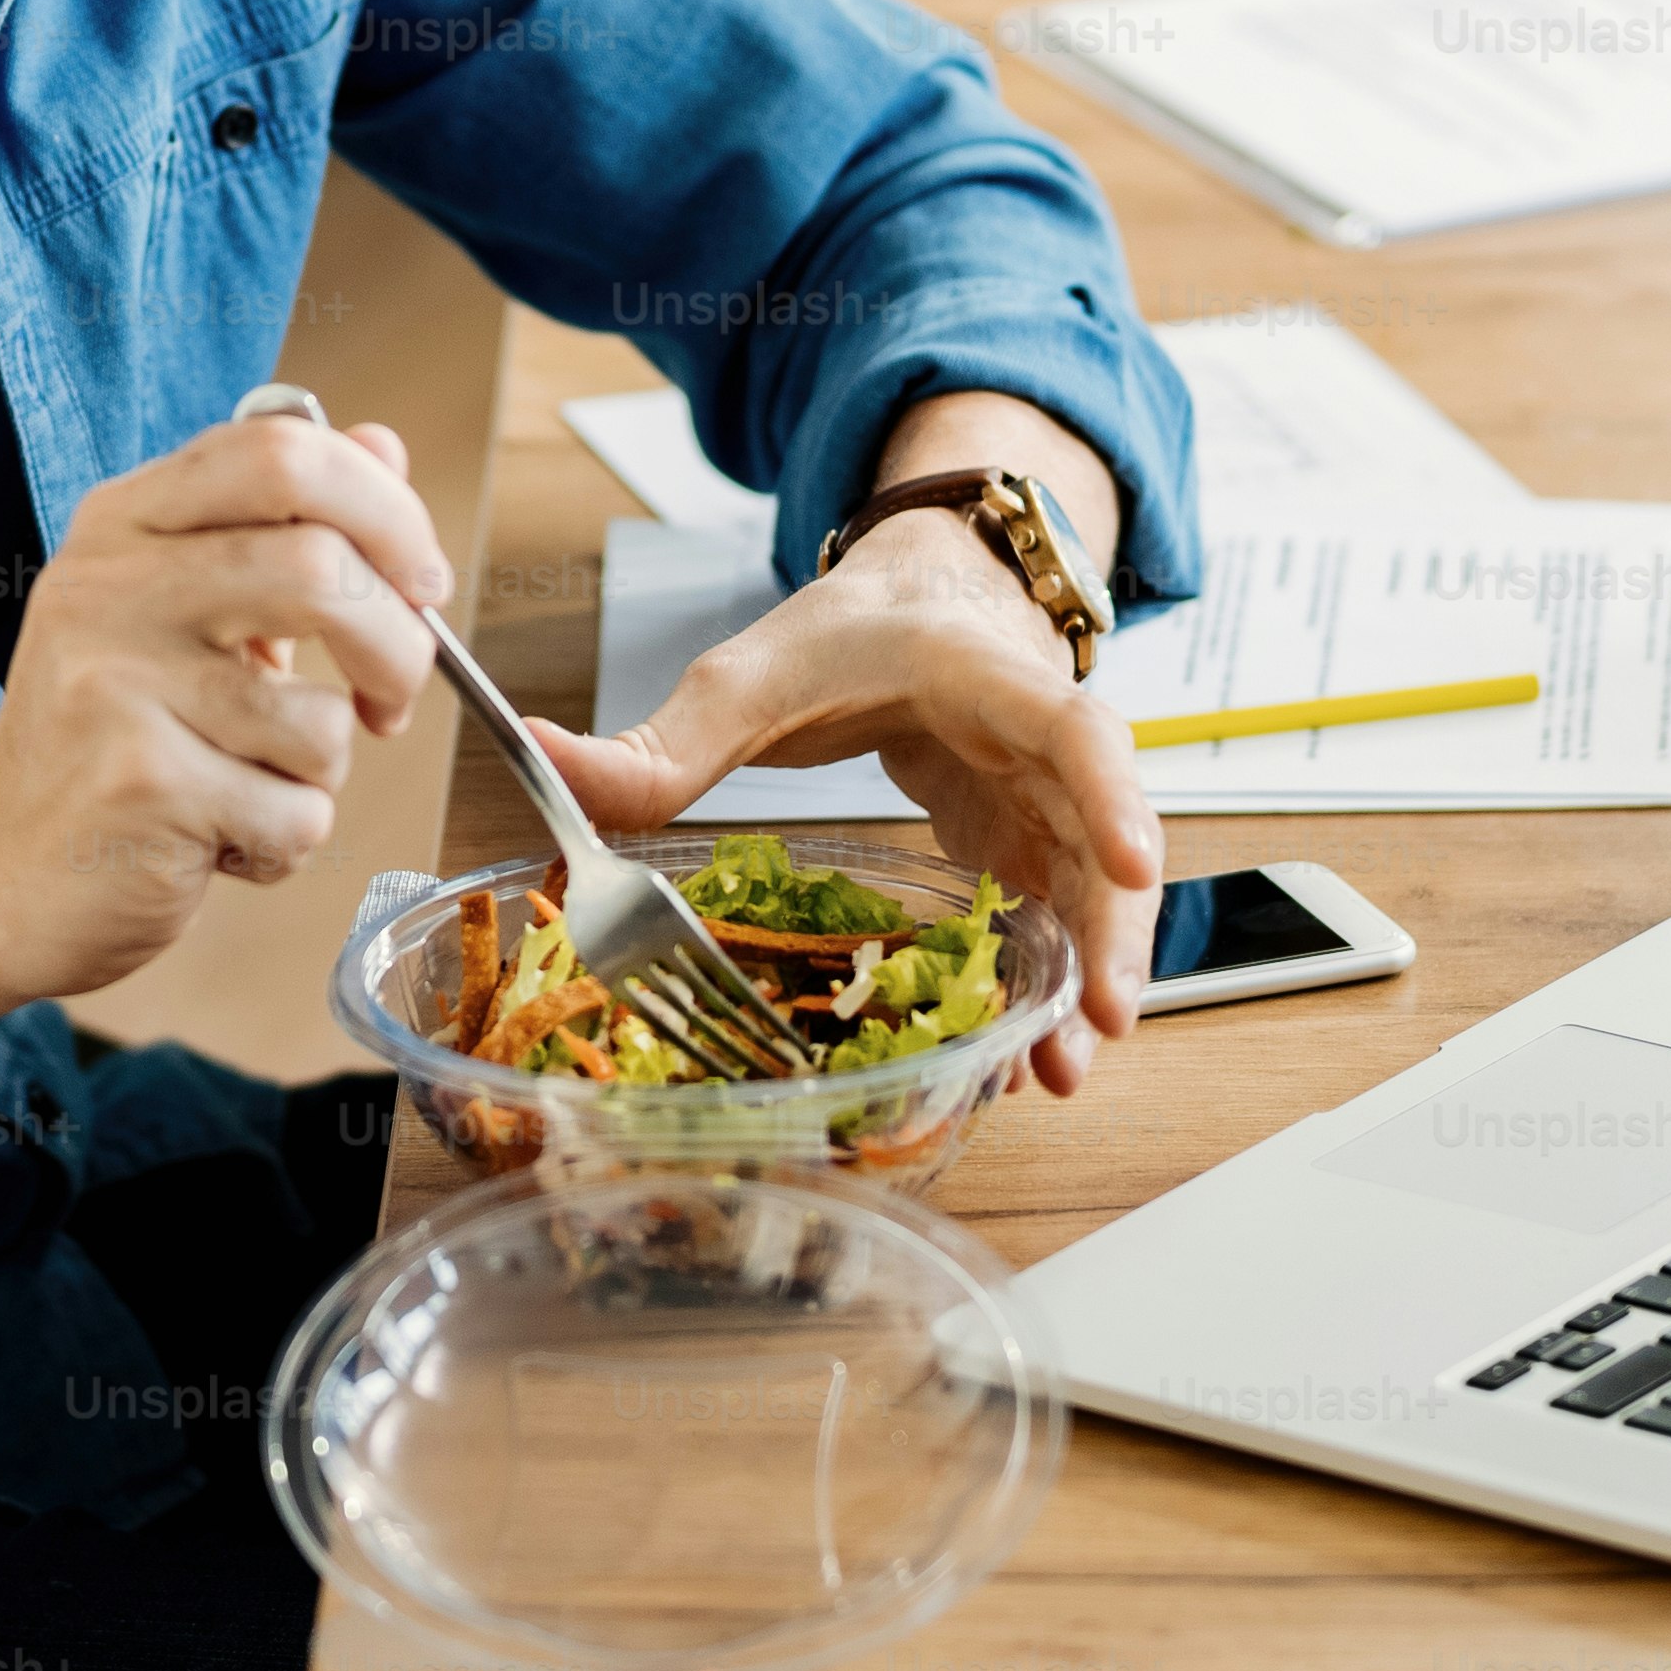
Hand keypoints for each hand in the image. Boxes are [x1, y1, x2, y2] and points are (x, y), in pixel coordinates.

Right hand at [0, 408, 445, 1009]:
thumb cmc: (102, 742)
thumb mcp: (176, 608)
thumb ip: (280, 527)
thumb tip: (382, 448)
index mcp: (122, 524)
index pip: (281, 451)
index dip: (385, 509)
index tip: (419, 580)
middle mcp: (106, 588)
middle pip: (321, 566)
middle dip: (398, 647)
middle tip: (390, 700)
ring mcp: (114, 685)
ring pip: (321, 719)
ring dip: (320, 773)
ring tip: (250, 784)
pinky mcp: (140, 785)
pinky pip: (295, 815)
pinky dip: (284, 844)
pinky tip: (218, 840)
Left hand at [527, 504, 1160, 1095]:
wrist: (924, 597)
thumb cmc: (852, 634)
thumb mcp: (748, 673)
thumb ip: (657, 740)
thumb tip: (539, 760)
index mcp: (982, 675)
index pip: (1071, 723)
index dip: (1107, 792)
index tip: (1131, 862)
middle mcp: (1040, 739)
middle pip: (1105, 831)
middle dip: (1112, 928)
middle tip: (1100, 1021)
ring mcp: (1050, 797)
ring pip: (1096, 889)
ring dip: (1090, 977)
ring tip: (1060, 1073)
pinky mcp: (1038, 845)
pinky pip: (1061, 915)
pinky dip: (1053, 983)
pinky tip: (1031, 1057)